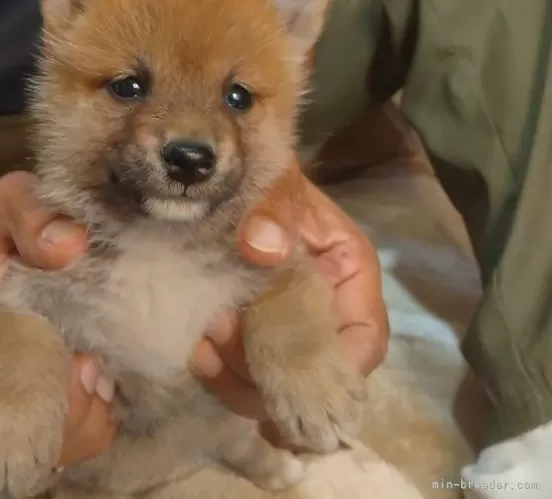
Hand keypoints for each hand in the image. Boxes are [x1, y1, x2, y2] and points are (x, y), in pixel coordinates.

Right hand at [0, 171, 114, 466]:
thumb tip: (69, 246)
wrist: (31, 228)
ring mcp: (23, 380)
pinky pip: (79, 424)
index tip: (61, 363)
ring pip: (47, 437)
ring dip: (84, 418)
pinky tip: (118, 373)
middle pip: (6, 430)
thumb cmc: (13, 216)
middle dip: (56, 414)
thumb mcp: (15, 198)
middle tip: (94, 368)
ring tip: (107, 372)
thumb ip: (31, 215)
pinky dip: (103, 411)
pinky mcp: (59, 382)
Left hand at [192, 161, 387, 419]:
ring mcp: (285, 327)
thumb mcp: (277, 182)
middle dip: (269, 369)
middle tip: (221, 331)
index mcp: (349, 273)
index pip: (365, 338)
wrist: (230, 179)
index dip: (336, 366)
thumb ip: (274, 208)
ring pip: (274, 382)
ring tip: (204, 342)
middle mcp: (324, 311)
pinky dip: (217, 372)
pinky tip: (195, 350)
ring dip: (237, 375)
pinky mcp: (249, 335)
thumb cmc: (266, 179)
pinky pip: (238, 372)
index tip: (289, 367)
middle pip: (314, 372)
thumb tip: (262, 248)